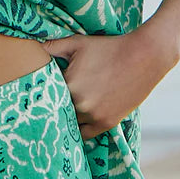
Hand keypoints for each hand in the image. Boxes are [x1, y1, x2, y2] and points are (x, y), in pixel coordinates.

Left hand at [41, 26, 179, 138]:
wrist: (144, 56)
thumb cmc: (110, 47)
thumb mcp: (79, 43)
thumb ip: (54, 47)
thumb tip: (35, 47)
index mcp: (69, 84)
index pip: (48, 97)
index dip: (47, 96)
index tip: (43, 98)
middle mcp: (79, 104)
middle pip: (59, 113)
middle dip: (57, 109)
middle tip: (51, 110)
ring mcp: (93, 116)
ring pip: (71, 124)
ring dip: (68, 120)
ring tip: (66, 116)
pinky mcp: (105, 124)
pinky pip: (84, 135)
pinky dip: (80, 129)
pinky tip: (78, 124)